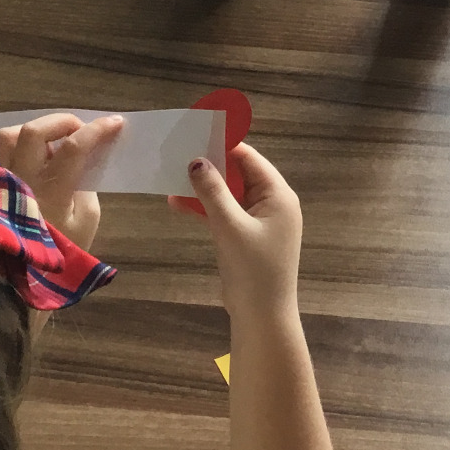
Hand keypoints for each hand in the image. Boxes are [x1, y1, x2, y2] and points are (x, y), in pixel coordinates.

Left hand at [0, 113, 124, 252]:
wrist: (19, 278)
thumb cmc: (60, 251)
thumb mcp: (86, 223)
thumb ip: (86, 189)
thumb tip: (82, 163)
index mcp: (51, 192)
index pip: (73, 148)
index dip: (97, 130)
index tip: (116, 123)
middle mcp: (21, 180)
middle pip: (33, 132)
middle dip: (63, 121)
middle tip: (80, 127)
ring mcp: (1, 181)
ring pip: (8, 135)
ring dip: (34, 129)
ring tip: (52, 139)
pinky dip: (16, 144)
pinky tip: (30, 154)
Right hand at [171, 143, 301, 314]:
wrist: (262, 316)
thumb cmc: (253, 269)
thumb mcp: (230, 227)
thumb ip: (213, 192)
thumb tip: (196, 160)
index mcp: (278, 195)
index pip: (250, 158)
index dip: (224, 145)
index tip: (195, 134)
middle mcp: (272, 203)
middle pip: (239, 174)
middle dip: (210, 166)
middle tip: (177, 154)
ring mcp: (260, 221)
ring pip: (229, 194)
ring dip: (203, 189)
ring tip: (171, 178)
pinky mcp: (246, 236)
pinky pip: (225, 213)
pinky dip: (205, 209)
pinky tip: (177, 204)